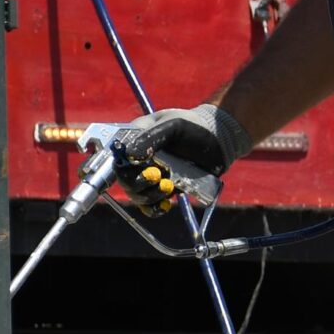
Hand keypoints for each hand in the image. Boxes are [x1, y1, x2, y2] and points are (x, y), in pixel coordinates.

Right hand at [113, 103, 247, 210]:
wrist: (219, 141)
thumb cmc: (193, 126)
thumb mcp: (173, 125)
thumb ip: (151, 137)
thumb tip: (130, 155)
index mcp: (133, 140)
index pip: (114, 157)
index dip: (115, 166)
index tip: (127, 167)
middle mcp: (138, 160)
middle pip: (124, 179)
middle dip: (136, 182)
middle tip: (156, 176)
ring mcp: (151, 176)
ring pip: (137, 195)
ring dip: (148, 195)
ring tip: (168, 186)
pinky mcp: (165, 189)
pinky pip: (152, 206)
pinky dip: (155, 208)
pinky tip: (166, 203)